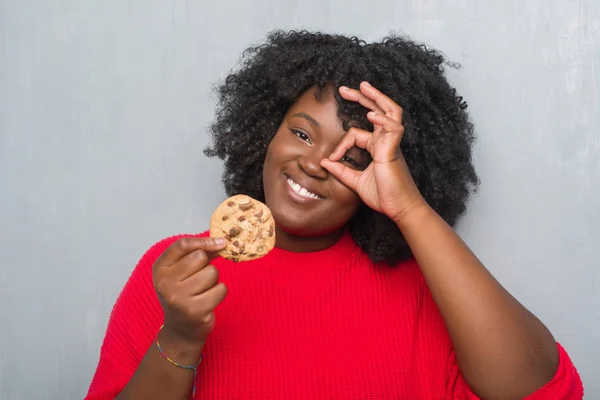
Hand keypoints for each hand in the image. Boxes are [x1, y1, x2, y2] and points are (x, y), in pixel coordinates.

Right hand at [152, 237, 227, 347]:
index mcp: (160, 268)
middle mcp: (165, 283)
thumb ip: (198, 253)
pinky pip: (221, 289)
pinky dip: (220, 292)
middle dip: (206, 266)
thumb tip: (222, 242)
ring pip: (212, 272)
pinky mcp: (195, 310)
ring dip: (213, 280)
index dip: (205, 241)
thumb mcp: (182, 271)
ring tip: (202, 291)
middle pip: (200, 257)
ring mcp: (178, 298)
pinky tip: (209, 300)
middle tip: (199, 280)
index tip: (221, 242)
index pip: (182, 244)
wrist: (181, 329)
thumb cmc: (184, 293)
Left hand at [321, 82, 425, 223]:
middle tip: (343, 89)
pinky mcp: (395, 151)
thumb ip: (341, 171)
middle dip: (362, 97)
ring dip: (377, 97)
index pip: (356, 133)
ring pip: (390, 111)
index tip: (331, 159)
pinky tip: (371, 116)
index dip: (341, 144)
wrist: (399, 209)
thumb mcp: (355, 182)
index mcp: (377, 146)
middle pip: (377, 110)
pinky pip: (394, 128)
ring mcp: (392, 144)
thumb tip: (324, 162)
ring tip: (363, 86)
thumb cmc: (383, 196)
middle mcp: (385, 141)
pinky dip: (383, 120)